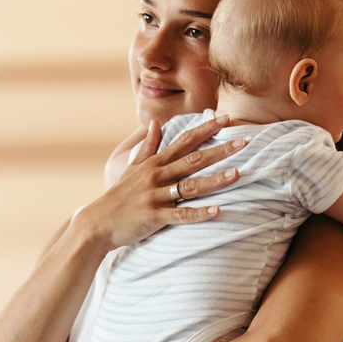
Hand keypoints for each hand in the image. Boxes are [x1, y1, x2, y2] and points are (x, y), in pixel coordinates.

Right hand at [79, 115, 245, 253]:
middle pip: (193, 160)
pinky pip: (180, 216)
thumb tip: (154, 123)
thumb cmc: (118, 196)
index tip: (225, 118)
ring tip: (237, 174)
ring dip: (215, 180)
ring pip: (190, 186)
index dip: (205, 129)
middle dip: (220, 150)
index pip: (184, 141)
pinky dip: (198, 214)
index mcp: (154, 163)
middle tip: (245, 141)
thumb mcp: (131, 167)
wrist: (97, 223)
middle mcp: (156, 176)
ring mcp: (155, 196)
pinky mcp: (153, 217)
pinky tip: (217, 212)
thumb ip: (147, 145)